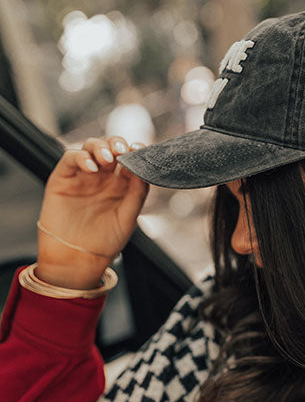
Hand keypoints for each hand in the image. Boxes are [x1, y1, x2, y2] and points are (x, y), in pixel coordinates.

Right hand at [37, 136, 149, 288]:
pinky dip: (80, 157)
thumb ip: (137, 194)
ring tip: (106, 159)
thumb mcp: (128, 218)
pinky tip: (90, 167)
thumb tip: (144, 170)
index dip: (134, 151)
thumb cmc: (104, 242)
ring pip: (90, 147)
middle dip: (116, 143)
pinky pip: (70, 159)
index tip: (140, 150)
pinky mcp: (63, 178)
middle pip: (110, 147)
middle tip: (122, 150)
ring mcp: (83, 176)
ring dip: (100, 147)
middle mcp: (102, 177)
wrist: (78, 258)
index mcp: (121, 184)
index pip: (129, 159)